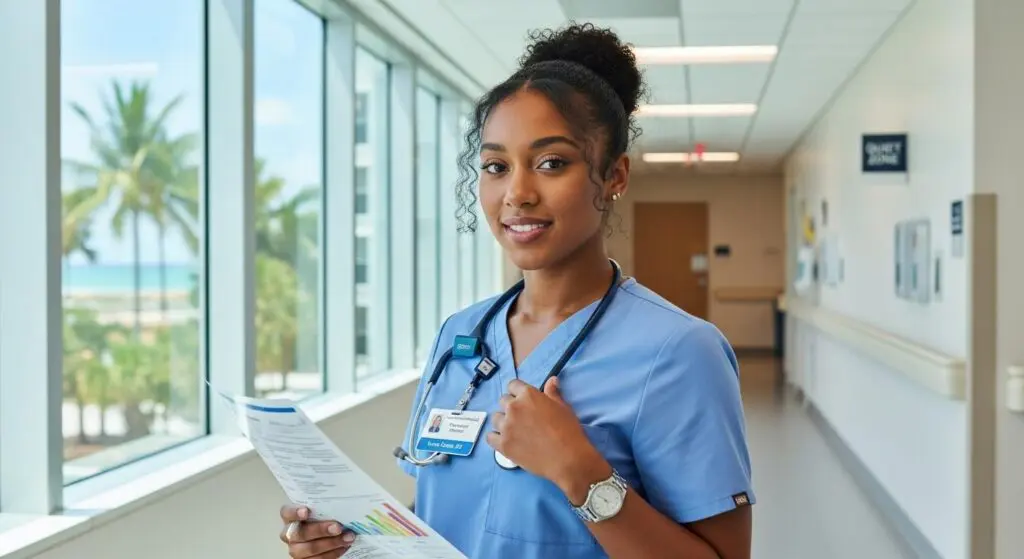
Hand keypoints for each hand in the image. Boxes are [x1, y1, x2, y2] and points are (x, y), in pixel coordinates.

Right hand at [279, 504, 356, 557]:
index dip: (295, 512)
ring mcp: (296, 549)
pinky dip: (333, 553)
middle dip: (320, 530)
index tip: (306, 511)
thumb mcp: (321, 510)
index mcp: (290, 518)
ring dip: (331, 543)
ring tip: (348, 537)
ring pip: (310, 548)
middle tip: (338, 527)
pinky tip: (344, 546)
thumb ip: (324, 507)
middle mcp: (289, 534)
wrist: (325, 535)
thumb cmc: (322, 518)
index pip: (287, 513)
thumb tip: (343, 503)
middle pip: (300, 533)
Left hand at [486, 378, 604, 490]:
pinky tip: (506, 441)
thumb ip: (553, 393)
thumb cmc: (568, 431)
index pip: (513, 385)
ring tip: (514, 431)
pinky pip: (490, 437)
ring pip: (495, 418)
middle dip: (510, 406)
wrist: (567, 459)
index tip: (523, 400)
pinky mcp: (503, 445)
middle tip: (522, 417)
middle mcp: (513, 407)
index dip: (517, 392)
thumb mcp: (563, 407)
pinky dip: (496, 438)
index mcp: (528, 395)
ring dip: (503, 422)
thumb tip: (551, 380)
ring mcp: (506, 426)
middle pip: (503, 401)